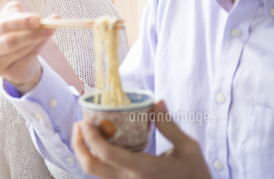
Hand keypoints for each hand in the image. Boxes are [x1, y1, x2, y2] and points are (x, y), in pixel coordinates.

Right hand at [0, 1, 54, 93]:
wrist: (15, 59)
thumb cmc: (13, 35)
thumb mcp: (14, 21)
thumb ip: (21, 16)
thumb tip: (38, 18)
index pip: (1, 25)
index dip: (20, 22)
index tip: (37, 18)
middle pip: (9, 40)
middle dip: (30, 32)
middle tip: (46, 26)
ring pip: (19, 49)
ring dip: (36, 39)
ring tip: (48, 31)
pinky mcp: (4, 74)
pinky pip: (24, 59)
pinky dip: (36, 49)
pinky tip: (41, 42)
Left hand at [72, 100, 211, 178]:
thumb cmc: (195, 174)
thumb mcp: (188, 148)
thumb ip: (169, 125)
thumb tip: (157, 101)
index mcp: (143, 169)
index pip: (106, 154)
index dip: (90, 137)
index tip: (84, 121)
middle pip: (91, 167)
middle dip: (78, 145)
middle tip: (79, 125)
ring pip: (95, 174)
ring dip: (84, 153)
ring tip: (85, 134)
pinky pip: (104, 177)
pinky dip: (96, 161)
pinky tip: (99, 147)